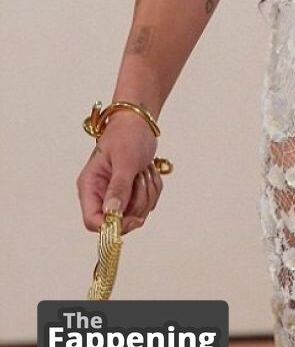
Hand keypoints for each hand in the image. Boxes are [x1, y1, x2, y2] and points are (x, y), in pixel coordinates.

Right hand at [76, 110, 164, 233]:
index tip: (133, 217)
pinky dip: (153, 189)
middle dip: (137, 204)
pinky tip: (147, 171)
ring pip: (136, 214)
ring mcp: (116, 195)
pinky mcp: (132, 193)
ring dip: (147, 193)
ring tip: (143, 170)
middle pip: (118, 222)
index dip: (112, 226)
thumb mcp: (124, 160)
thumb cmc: (127, 135)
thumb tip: (112, 215)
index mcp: (90, 187)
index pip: (93, 222)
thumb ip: (118, 188)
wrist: (138, 121)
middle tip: (140, 179)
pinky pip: (148, 204)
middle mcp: (100, 195)